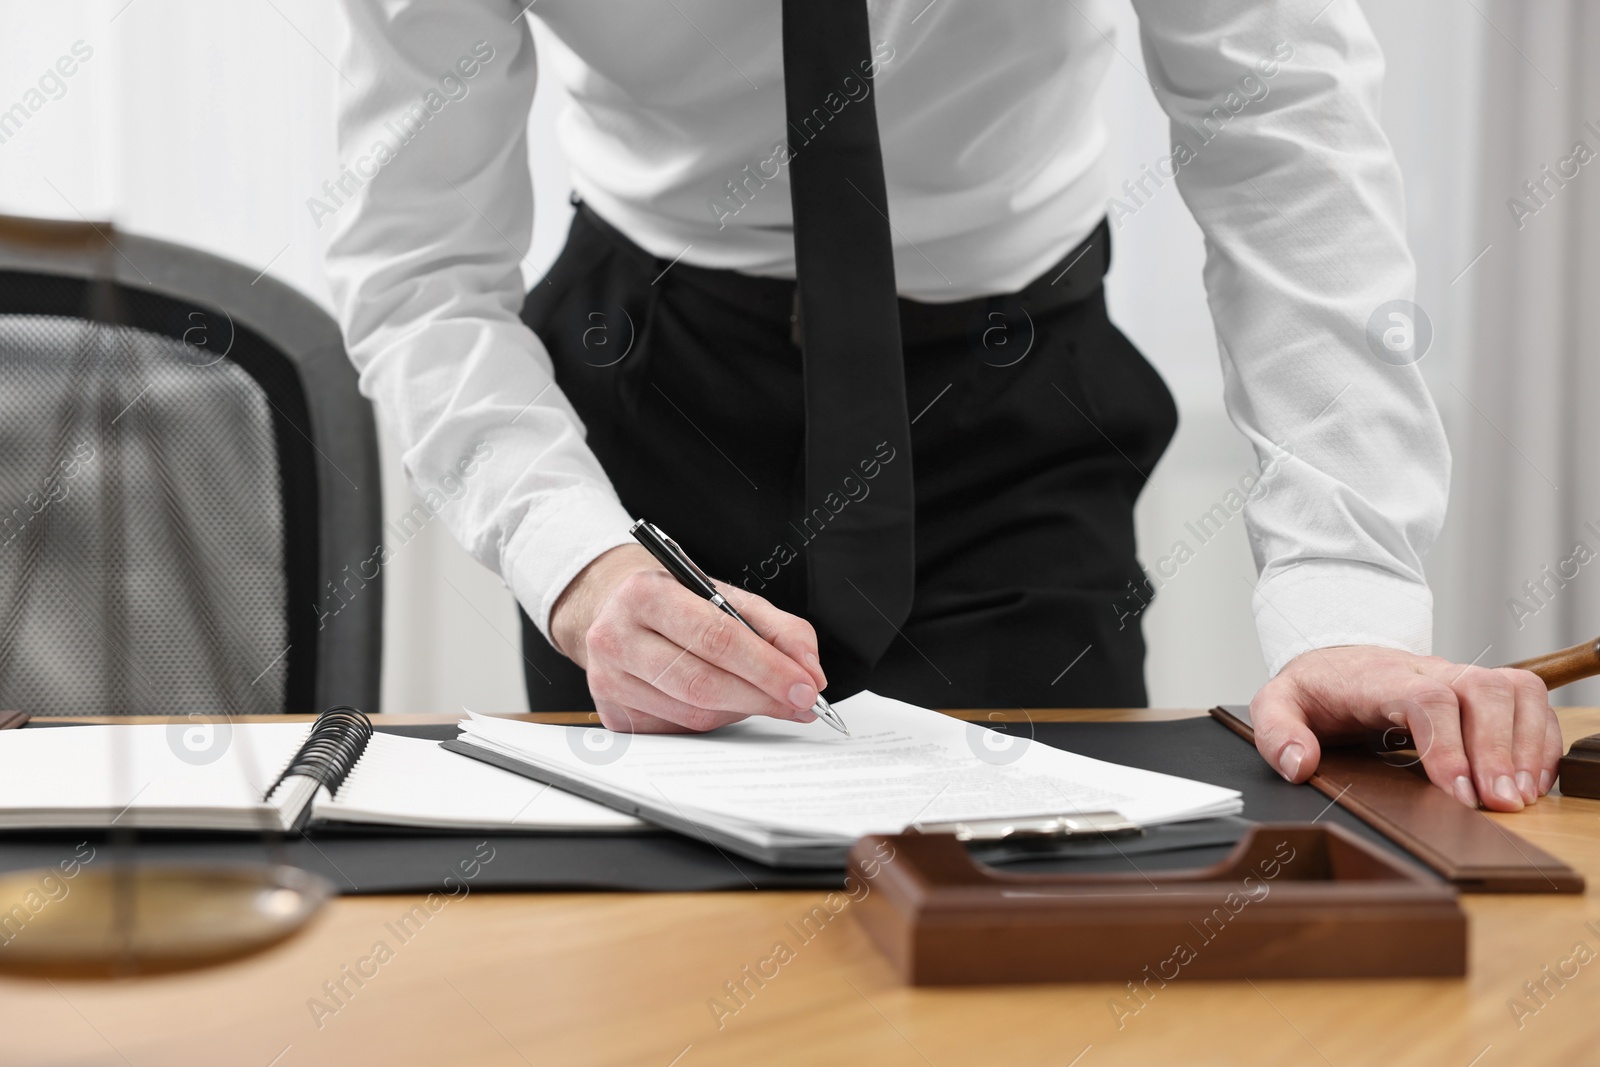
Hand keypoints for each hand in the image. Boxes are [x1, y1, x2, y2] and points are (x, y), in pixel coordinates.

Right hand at [549, 544, 827, 732]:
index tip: (805, 684)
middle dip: (762, 696)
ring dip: (741, 710)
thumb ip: (777, 627)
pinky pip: (679, 730)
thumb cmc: (675, 603)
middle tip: (801, 702)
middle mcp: (616, 637)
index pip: (716, 637)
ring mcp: (609, 681)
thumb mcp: (725, 596)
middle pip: (702, 683)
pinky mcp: (614, 716)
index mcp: (644, 594)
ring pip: (693, 714)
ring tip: (765, 698)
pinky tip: (726, 703)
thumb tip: (809, 669)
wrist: (614, 612)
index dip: (767, 666)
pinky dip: (714, 720)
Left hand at [1250, 645, 1561, 811]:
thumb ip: (1278, 733)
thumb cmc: (1315, 687)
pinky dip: (1539, 739)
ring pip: (1513, 689)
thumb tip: (1300, 765)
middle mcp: (1428, 671)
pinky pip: (1527, 700)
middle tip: (1500, 802)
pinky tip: (1531, 780)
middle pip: (1482, 690)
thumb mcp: (1276, 704)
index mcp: (1379, 678)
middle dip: (1499, 749)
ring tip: (1520, 796)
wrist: (1335, 656)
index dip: (1448, 743)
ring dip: (1527, 744)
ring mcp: (1458, 676)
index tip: (1458, 791)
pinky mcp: (1480, 689)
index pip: (1427, 697)